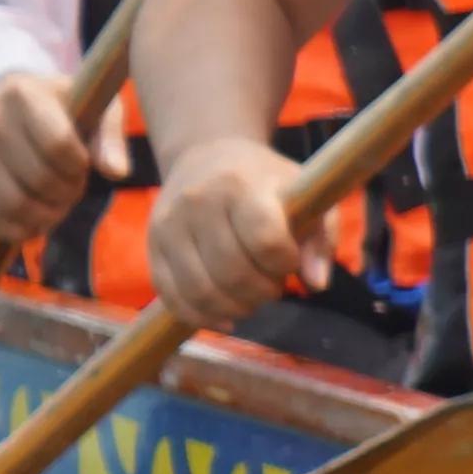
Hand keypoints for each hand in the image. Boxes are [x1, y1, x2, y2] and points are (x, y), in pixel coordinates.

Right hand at [0, 63, 97, 248]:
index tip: (85, 165)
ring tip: (60, 205)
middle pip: (37, 178)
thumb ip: (110, 135)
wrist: (12, 101)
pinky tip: (38, 221)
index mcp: (23, 93)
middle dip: (67, 193)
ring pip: (12, 203)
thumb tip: (117, 172)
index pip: (57, 144)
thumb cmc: (64, 104)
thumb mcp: (96, 107)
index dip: (79, 166)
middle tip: (76, 188)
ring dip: (45, 215)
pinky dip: (19, 229)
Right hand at [152, 138, 317, 322]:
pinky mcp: (152, 248)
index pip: (265, 239)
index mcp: (241, 185)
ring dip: (235, 308)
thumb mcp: (305, 196)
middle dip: (262, 292)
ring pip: (200, 291)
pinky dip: (201, 317)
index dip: (284, 262)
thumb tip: (317, 285)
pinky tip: (225, 315)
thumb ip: (320, 239)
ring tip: (252, 298)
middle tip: (273, 287)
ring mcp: (169, 226)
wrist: (206, 157)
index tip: (289, 261)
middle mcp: (198, 202)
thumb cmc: (267, 182)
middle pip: (232, 272)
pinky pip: (172, 298)